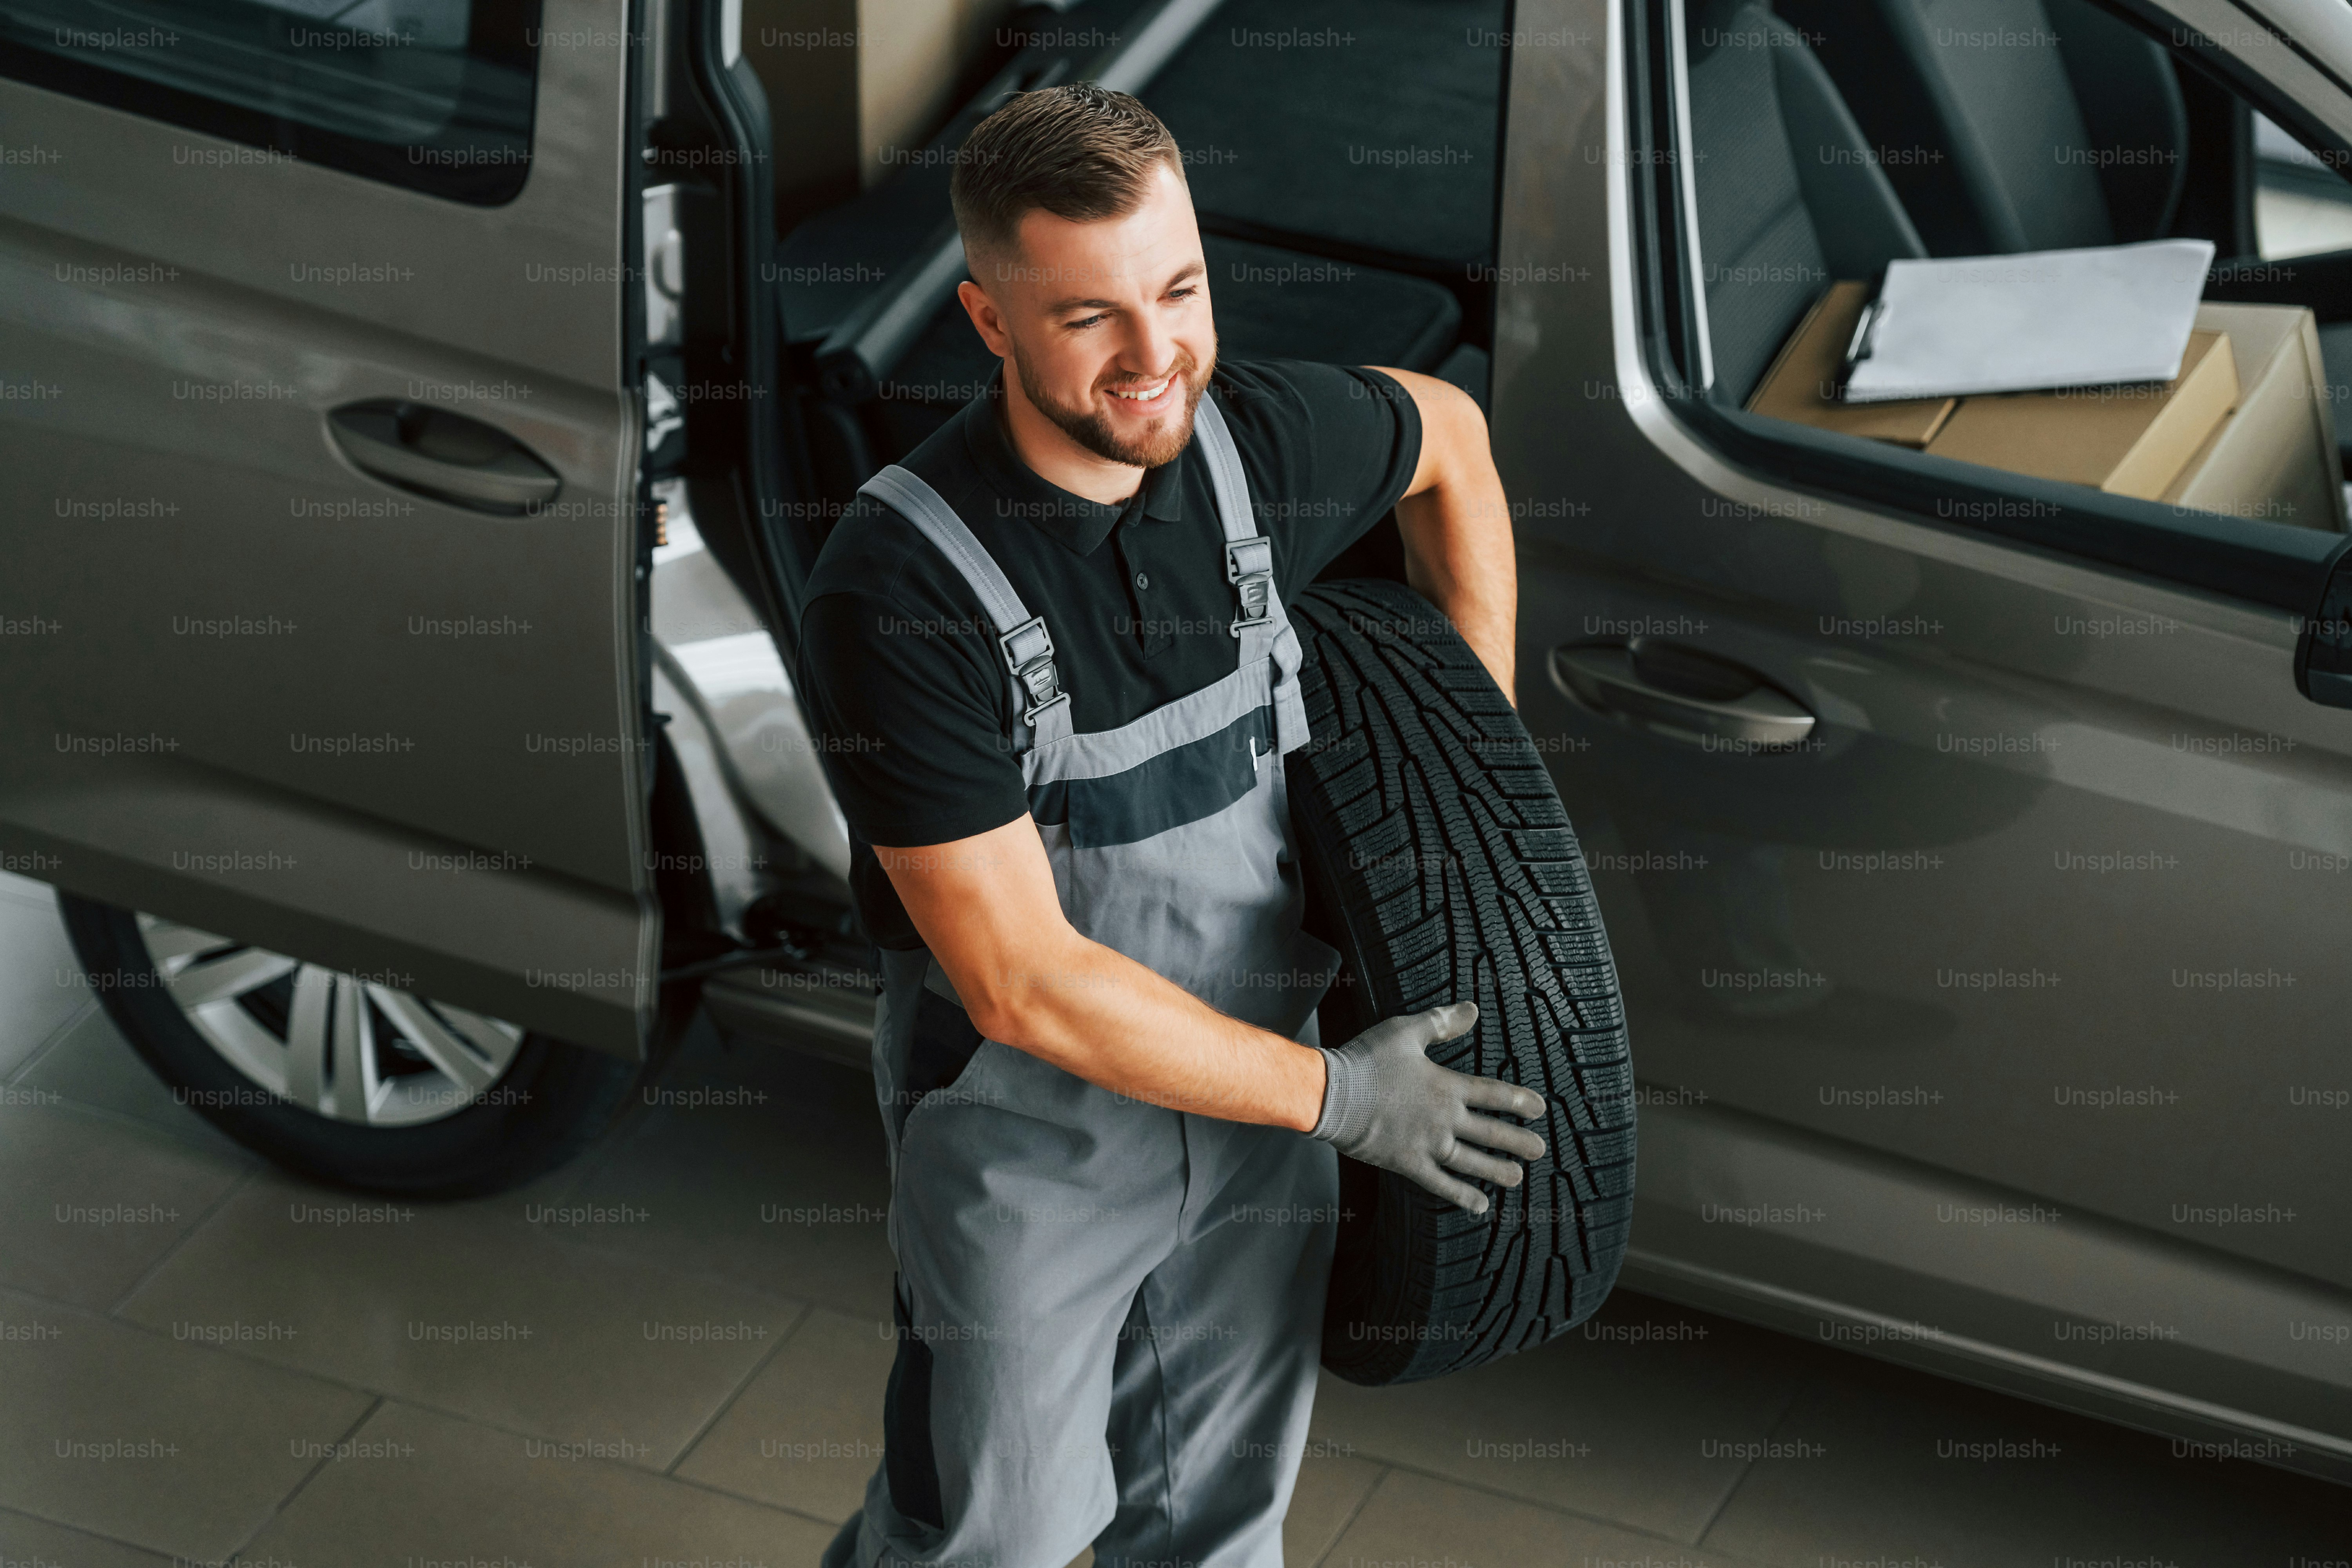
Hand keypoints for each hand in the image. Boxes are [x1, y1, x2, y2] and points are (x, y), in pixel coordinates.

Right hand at [1309, 1002, 1546, 1213]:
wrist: (1330, 1094)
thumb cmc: (1365, 1061)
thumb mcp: (1405, 1032)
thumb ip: (1441, 1022)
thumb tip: (1472, 1010)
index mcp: (1445, 1086)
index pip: (1492, 1094)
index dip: (1518, 1101)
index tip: (1539, 1109)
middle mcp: (1443, 1118)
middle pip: (1489, 1133)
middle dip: (1517, 1142)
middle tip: (1539, 1150)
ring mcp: (1427, 1144)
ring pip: (1471, 1161)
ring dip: (1496, 1170)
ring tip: (1518, 1177)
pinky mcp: (1407, 1163)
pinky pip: (1440, 1183)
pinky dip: (1461, 1195)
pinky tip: (1480, 1205)